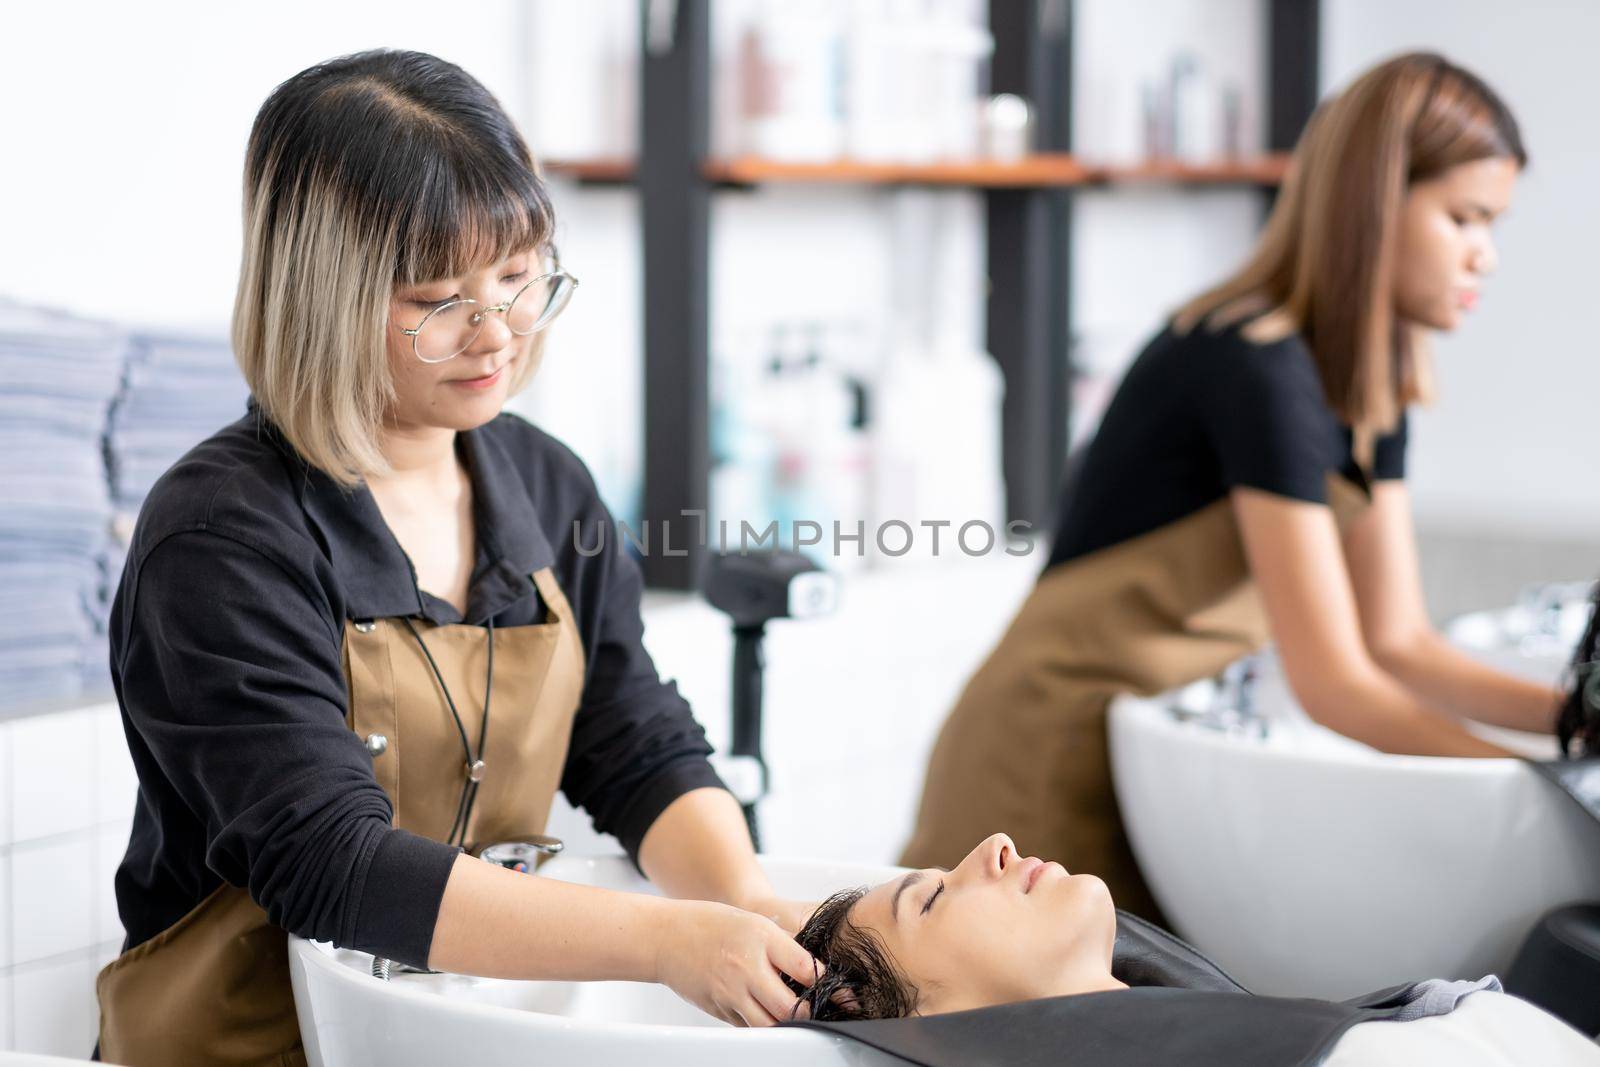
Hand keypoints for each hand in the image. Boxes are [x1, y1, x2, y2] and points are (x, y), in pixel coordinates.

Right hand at [655, 899, 822, 1026]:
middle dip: (809, 1013)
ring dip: (786, 1024)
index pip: (807, 970)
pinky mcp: (719, 1009)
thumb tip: (813, 974)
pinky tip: (767, 1014)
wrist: (667, 937)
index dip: (827, 984)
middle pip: (791, 1007)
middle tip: (818, 1010)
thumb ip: (783, 947)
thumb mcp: (754, 924)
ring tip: (796, 1016)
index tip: (839, 992)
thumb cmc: (712, 925)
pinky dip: (762, 1024)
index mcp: (762, 938)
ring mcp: (731, 992)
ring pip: (770, 1024)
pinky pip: (748, 1026)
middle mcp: (747, 968)